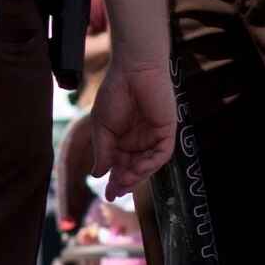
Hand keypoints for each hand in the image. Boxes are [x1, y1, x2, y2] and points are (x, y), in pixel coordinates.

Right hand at [90, 61, 177, 194]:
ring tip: (124, 181)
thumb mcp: (102, 126)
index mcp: (122, 138)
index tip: (107, 193)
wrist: (133, 71)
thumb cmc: (115, 93)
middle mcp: (139, 140)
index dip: (114, 180)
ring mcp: (153, 136)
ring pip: (147, 164)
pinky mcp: (166, 131)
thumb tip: (97, 174)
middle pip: (134, 168)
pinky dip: (150, 164)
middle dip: (125, 181)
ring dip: (137, 175)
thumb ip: (102, 151)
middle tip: (115, 192)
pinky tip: (138, 169)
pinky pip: (161, 154)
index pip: (120, 164)